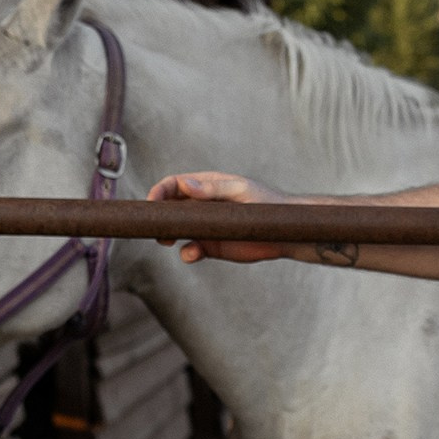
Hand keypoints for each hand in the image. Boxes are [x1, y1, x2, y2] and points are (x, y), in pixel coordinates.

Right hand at [147, 172, 297, 263]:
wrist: (286, 233)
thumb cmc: (267, 205)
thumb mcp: (241, 192)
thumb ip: (214, 189)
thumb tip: (186, 184)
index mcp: (208, 186)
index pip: (175, 184)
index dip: (160, 191)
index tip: (152, 203)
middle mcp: (202, 206)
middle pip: (171, 208)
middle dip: (160, 216)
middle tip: (156, 227)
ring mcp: (206, 227)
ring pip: (177, 230)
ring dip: (168, 235)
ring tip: (167, 240)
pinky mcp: (212, 246)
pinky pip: (192, 249)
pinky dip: (187, 252)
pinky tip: (192, 253)